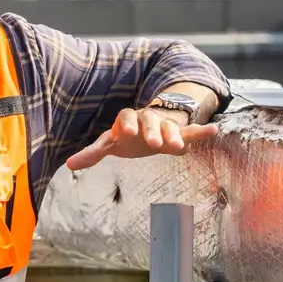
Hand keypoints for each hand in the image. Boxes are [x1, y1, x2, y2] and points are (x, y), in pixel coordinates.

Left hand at [65, 107, 218, 171]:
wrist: (149, 127)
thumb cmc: (127, 138)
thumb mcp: (111, 144)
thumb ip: (92, 153)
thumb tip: (68, 164)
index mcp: (127, 120)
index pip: (125, 117)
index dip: (125, 124)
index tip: (125, 133)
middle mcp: (146, 119)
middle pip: (148, 120)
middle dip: (151, 130)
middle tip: (154, 143)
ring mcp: (164, 126)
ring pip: (169, 127)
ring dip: (173, 135)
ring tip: (179, 146)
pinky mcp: (180, 134)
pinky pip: (191, 131)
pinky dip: (201, 131)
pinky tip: (213, 130)